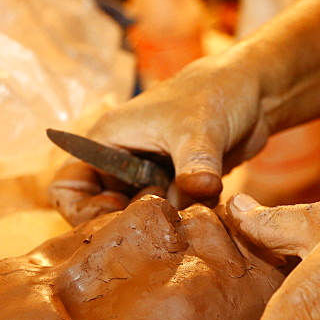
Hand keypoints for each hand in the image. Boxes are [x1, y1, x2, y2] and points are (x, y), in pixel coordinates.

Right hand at [49, 51, 272, 224]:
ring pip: (137, 218)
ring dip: (158, 226)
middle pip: (101, 211)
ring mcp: (150, 178)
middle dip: (126, 224)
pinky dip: (181, 222)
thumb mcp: (201, 128)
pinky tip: (201, 216)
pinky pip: (168, 218)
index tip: (117, 212)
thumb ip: (196, 162)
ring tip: (183, 221)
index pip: (67, 186)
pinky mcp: (176, 189)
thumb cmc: (215, 93)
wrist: (252, 92)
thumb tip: (200, 188)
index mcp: (108, 141)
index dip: (82, 209)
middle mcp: (123, 163)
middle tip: (156, 227)